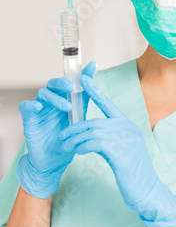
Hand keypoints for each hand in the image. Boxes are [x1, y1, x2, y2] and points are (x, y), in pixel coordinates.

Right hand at [16, 61, 96, 198]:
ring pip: (43, 93)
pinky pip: (26, 106)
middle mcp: (52, 101)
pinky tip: (39, 107)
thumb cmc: (68, 140)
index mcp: (66, 100)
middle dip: (64, 82)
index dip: (81, 72)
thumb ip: (86, 103)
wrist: (55, 160)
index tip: (93, 66)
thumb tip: (99, 88)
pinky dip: (31, 104)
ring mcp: (40, 109)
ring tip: (67, 106)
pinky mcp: (29, 118)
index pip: (72, 82)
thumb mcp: (81, 121)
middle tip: (73, 87)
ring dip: (55, 97)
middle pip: (55, 84)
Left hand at [59, 74, 175, 226]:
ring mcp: (126, 140)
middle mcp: (128, 130)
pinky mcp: (121, 153)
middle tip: (62, 135)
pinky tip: (78, 152)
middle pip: (96, 121)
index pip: (109, 105)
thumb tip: (91, 137)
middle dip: (75, 128)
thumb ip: (110, 140)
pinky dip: (84, 146)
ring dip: (76, 139)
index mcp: (128, 126)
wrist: (147, 190)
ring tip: (65, 146)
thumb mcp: (122, 151)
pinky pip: (96, 144)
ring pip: (93, 132)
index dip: (96, 91)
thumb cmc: (133, 173)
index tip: (84, 80)